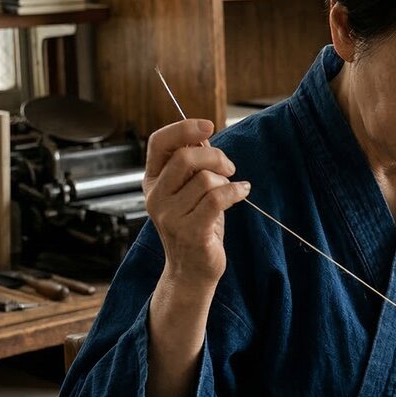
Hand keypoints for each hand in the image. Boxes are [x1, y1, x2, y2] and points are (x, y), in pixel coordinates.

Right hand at [143, 119, 249, 286]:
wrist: (192, 270)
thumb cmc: (196, 225)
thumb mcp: (190, 191)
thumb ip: (193, 165)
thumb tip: (204, 136)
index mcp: (152, 181)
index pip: (158, 143)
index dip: (183, 129)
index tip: (208, 125)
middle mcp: (155, 197)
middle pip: (185, 158)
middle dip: (215, 157)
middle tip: (229, 168)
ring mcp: (169, 216)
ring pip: (205, 180)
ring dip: (226, 182)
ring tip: (230, 191)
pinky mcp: (190, 231)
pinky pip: (218, 198)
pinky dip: (236, 192)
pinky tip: (243, 192)